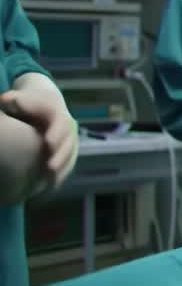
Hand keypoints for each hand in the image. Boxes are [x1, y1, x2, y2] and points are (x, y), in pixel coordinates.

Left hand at [0, 74, 77, 188]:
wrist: (44, 104)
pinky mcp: (67, 151)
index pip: (61, 121)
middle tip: (49, 168)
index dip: (57, 132)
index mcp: (57, 111)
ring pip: (70, 154)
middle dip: (60, 155)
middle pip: (68, 141)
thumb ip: (15, 99)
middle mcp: (67, 126)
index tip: (48, 142)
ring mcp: (69, 139)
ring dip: (62, 168)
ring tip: (49, 182)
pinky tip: (50, 187)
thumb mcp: (21, 98)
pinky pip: (67, 164)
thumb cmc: (28, 103)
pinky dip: (60, 175)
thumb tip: (6, 99)